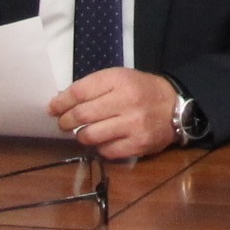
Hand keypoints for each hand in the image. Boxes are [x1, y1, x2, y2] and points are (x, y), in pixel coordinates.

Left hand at [48, 67, 186, 160]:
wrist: (176, 107)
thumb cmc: (142, 90)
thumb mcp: (120, 79)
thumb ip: (93, 88)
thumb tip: (62, 102)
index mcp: (119, 80)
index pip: (79, 92)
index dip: (61, 102)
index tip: (53, 108)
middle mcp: (126, 101)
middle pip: (82, 115)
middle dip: (66, 121)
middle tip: (63, 124)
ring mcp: (133, 124)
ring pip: (90, 135)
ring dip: (80, 136)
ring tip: (82, 133)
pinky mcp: (138, 144)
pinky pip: (106, 151)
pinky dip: (99, 147)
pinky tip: (102, 141)